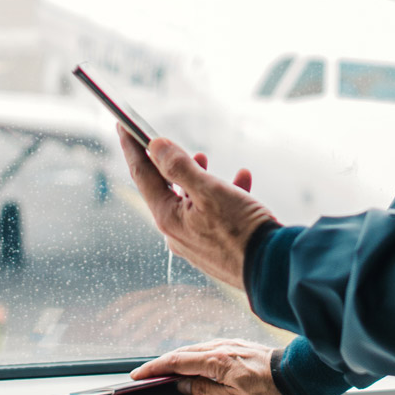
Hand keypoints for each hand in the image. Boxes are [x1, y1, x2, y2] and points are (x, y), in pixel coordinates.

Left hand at [117, 133, 279, 290]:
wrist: (272, 269)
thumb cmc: (242, 230)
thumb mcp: (210, 191)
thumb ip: (179, 167)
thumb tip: (154, 145)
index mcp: (168, 218)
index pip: (141, 175)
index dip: (131, 147)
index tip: (122, 125)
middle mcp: (176, 233)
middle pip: (165, 188)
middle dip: (169, 162)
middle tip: (168, 142)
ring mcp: (195, 242)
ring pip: (190, 201)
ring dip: (197, 177)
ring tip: (204, 158)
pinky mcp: (215, 247)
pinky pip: (212, 215)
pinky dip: (223, 195)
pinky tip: (242, 180)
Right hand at [133, 339, 290, 394]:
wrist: (299, 377)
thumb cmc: (271, 394)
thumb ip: (204, 391)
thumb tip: (182, 384)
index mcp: (217, 362)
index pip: (177, 363)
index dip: (155, 369)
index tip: (138, 375)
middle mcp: (221, 348)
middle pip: (183, 353)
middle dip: (161, 363)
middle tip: (144, 374)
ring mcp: (231, 344)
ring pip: (196, 349)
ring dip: (177, 359)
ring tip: (164, 372)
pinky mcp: (239, 346)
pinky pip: (208, 349)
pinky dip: (193, 356)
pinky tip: (193, 365)